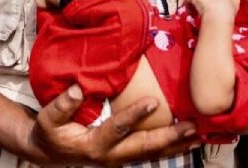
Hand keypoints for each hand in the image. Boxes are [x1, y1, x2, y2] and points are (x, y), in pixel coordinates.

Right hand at [27, 84, 198, 165]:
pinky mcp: (126, 155)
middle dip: (169, 137)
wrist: (51, 152)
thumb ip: (62, 106)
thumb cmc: (51, 133)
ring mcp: (121, 158)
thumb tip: (78, 89)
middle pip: (145, 147)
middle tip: (191, 127)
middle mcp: (112, 156)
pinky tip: (185, 138)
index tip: (152, 101)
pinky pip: (151, 151)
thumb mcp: (48, 119)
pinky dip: (170, 144)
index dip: (135, 115)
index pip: (118, 129)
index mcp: (94, 145)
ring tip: (198, 134)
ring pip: (153, 153)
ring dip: (176, 144)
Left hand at [186, 0, 235, 21]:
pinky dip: (188, 6)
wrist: (219, 15)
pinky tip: (191, 14)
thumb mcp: (235, 7)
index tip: (212, 10)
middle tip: (203, 13)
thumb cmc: (228, 13)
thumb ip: (234, 3)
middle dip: (204, 3)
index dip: (213, 3)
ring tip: (196, 14)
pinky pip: (189, 0)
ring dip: (196, 5)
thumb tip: (235, 0)